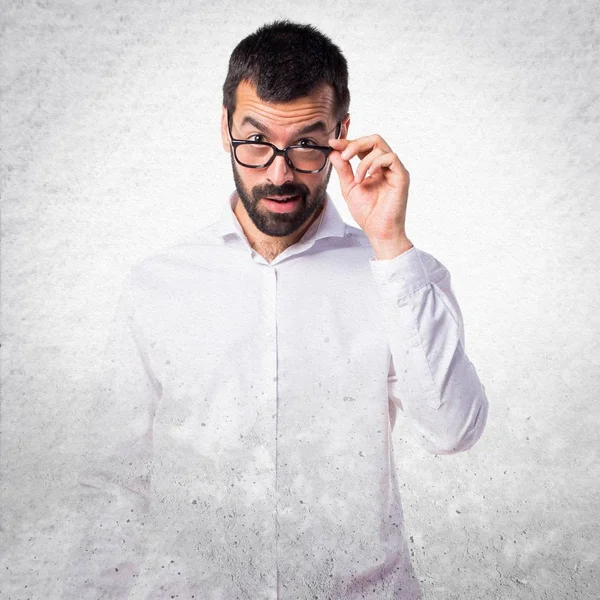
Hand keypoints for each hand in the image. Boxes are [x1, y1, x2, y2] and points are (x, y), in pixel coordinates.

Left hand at [328, 135, 412, 258]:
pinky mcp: (401, 176)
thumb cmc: (367, 213)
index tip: (332, 143)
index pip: (362, 147)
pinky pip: (391, 158)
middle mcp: (386, 166)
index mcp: (374, 167)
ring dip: (363, 160)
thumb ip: (343, 170)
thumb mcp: (349, 188)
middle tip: (343, 154)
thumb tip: (334, 152)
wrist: (378, 230)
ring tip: (357, 178)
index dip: (347, 142)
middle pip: (374, 140)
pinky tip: (368, 176)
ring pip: (380, 147)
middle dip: (355, 144)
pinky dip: (375, 163)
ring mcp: (395, 170)